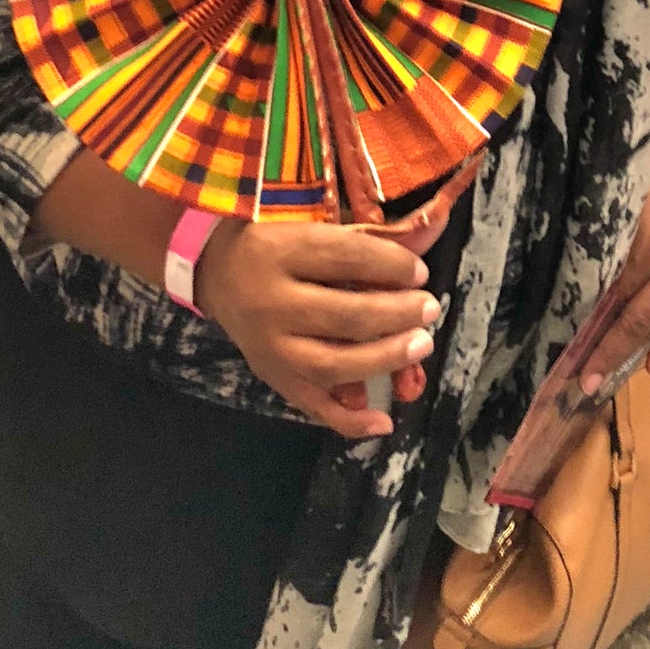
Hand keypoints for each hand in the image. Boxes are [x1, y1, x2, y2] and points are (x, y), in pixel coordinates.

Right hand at [196, 204, 450, 441]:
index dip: (389, 264)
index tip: (419, 272)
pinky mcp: (272, 376)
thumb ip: (366, 236)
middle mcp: (271, 301)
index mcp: (280, 251)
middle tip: (429, 309)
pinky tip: (385, 422)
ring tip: (421, 344)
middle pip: (343, 315)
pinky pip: (312, 406)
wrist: (217, 270)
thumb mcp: (310, 226)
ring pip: (331, 364)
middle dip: (395, 314)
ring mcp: (270, 346)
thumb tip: (432, 230)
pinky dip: (350, 421)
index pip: (343, 257)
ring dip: (383, 359)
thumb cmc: (275, 243)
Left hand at [578, 104, 649, 396]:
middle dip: (612, 357)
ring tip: (610, 380)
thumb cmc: (625, 174)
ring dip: (635, 353)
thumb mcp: (600, 212)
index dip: (599, 347)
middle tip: (585, 387)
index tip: (576, 374)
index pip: (621, 312)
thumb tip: (561, 299)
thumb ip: (588, 255)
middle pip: (640, 324)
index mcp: (649, 253)